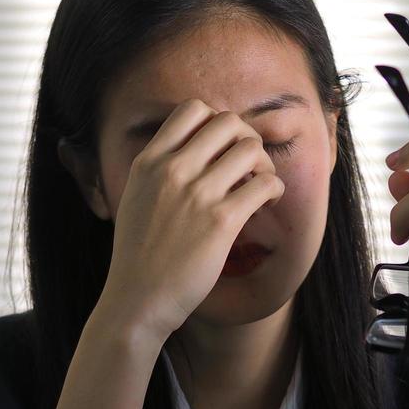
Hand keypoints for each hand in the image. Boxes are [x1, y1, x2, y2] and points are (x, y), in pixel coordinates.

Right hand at [100, 99, 285, 341]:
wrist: (137, 299)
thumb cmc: (138, 256)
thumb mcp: (134, 198)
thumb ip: (157, 171)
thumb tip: (187, 150)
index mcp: (149, 162)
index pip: (192, 109)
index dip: (217, 121)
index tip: (222, 148)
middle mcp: (172, 170)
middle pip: (227, 122)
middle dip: (246, 139)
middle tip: (248, 166)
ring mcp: (197, 194)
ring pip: (251, 149)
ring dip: (264, 164)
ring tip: (260, 186)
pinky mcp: (222, 221)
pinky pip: (265, 184)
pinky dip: (274, 189)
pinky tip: (266, 204)